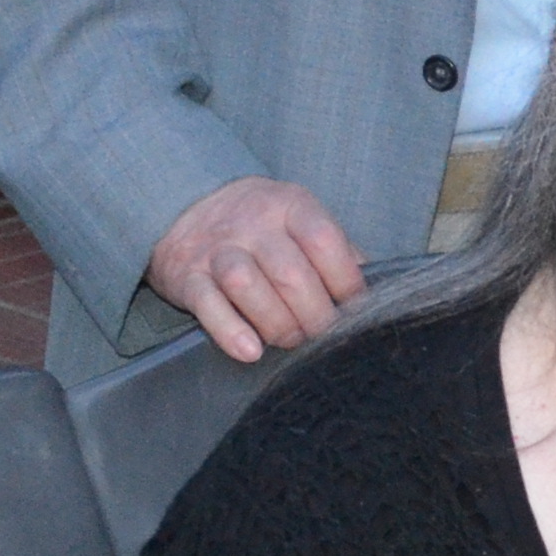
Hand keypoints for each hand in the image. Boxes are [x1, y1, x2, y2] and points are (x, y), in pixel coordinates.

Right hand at [144, 177, 366, 360]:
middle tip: (320, 332)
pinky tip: (250, 350)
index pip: (324, 241)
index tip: (353, 306)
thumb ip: (333, 248)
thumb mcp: (299, 218)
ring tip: (289, 338)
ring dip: (276, 323)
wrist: (186, 205)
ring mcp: (216, 249)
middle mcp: (252, 224)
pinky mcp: (185, 275)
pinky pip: (207, 304)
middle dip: (314, 314)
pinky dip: (230, 331)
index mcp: (290, 205)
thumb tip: (370, 284)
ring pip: (247, 286)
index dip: (345, 280)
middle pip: (290, 272)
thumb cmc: (260, 223)